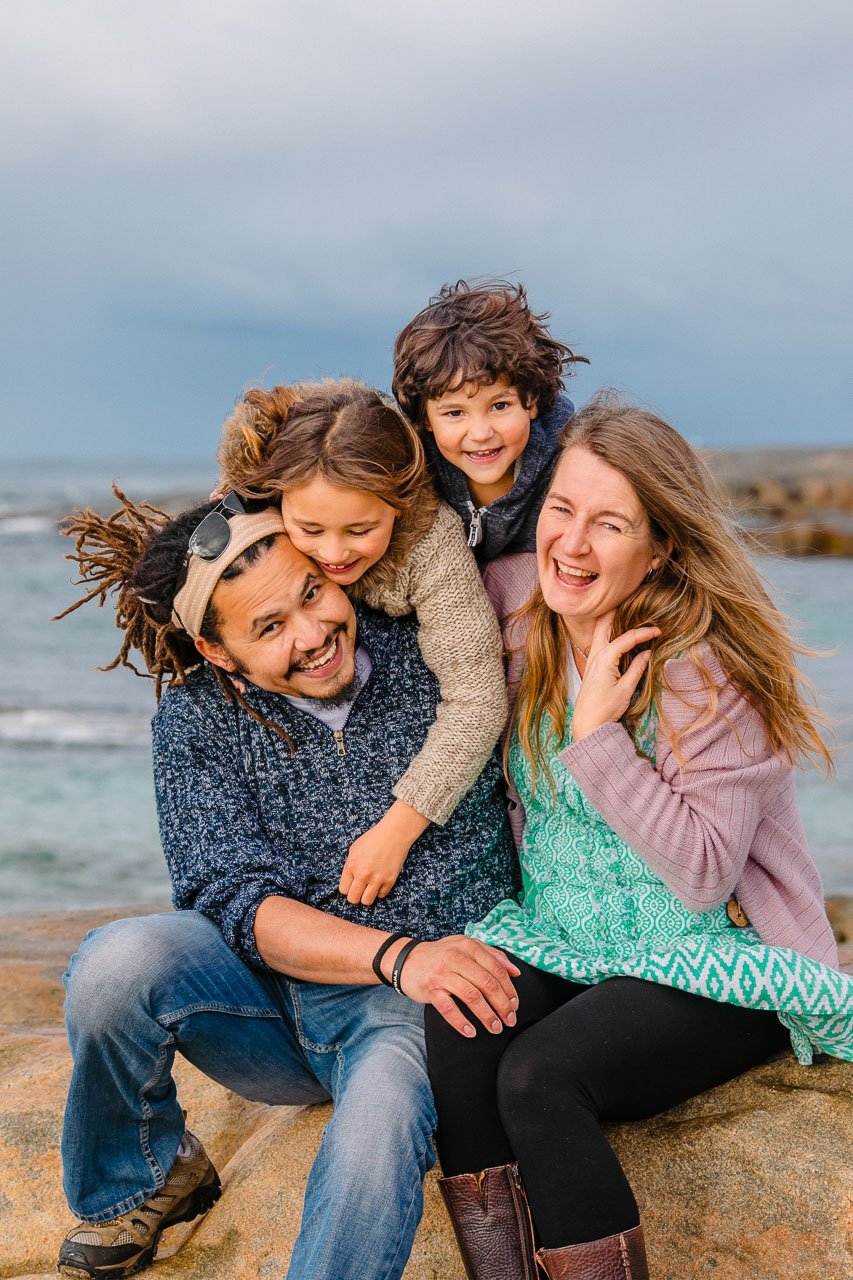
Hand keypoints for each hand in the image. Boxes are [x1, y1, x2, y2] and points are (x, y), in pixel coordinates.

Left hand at [339, 823, 411, 905]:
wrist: (394, 834)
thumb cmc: (373, 839)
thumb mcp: (354, 849)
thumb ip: (350, 867)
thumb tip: (349, 882)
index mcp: (351, 866)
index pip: (343, 890)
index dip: (347, 889)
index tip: (351, 885)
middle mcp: (363, 874)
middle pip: (353, 899)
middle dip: (355, 896)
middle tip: (359, 889)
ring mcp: (377, 878)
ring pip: (366, 902)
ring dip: (366, 896)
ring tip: (369, 888)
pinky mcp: (390, 880)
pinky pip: (381, 895)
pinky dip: (379, 891)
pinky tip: (380, 881)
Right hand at [389, 935, 520, 1036]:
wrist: (407, 959)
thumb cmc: (442, 955)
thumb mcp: (466, 947)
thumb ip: (492, 955)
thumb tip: (516, 972)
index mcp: (469, 947)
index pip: (497, 969)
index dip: (509, 989)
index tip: (515, 1005)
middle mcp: (456, 958)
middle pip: (487, 984)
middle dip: (502, 1005)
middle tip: (510, 1020)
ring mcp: (442, 974)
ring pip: (471, 997)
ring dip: (486, 1016)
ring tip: (495, 1028)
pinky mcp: (430, 989)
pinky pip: (448, 1008)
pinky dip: (461, 1022)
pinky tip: (471, 1032)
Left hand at [570, 613, 660, 740]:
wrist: (587, 723)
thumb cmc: (605, 708)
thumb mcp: (626, 689)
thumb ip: (637, 668)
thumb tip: (647, 653)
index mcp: (605, 658)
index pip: (628, 637)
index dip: (645, 632)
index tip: (659, 630)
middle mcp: (596, 654)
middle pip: (605, 622)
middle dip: (620, 611)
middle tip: (636, 606)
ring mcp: (592, 658)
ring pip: (600, 630)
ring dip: (613, 620)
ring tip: (630, 615)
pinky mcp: (592, 664)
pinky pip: (600, 641)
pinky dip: (610, 633)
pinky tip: (620, 634)